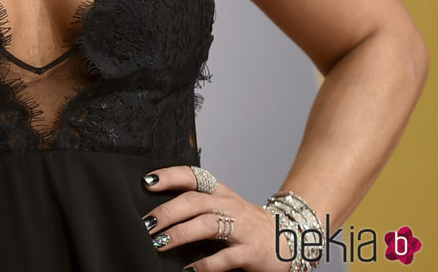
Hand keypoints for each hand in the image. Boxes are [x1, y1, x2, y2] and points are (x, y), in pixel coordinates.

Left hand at [143, 165, 278, 271]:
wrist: (289, 239)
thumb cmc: (246, 224)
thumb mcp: (224, 206)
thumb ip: (199, 206)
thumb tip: (161, 213)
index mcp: (220, 192)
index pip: (193, 175)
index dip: (170, 176)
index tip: (148, 181)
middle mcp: (230, 205)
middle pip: (194, 201)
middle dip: (168, 211)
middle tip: (148, 224)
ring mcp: (242, 228)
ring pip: (207, 225)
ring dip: (181, 234)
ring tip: (161, 243)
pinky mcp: (251, 252)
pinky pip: (225, 258)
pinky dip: (205, 264)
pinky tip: (189, 270)